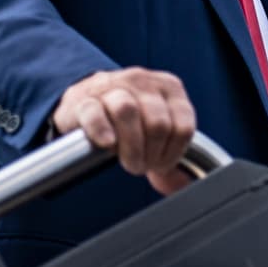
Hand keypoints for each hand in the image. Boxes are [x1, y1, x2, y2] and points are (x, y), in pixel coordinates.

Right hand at [51, 67, 197, 194]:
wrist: (86, 97)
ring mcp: (112, 87)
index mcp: (169, 87)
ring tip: (128, 161)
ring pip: (127, 111)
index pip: (183, 125)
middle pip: (157, 123)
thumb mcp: (157, 125)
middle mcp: (143, 82)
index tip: (160, 165)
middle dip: (152, 154)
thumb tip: (180, 184)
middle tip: (141, 165)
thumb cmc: (128, 116)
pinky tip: (107, 143)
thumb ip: (171, 151)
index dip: (173, 153)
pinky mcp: (84, 99)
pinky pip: (94, 113)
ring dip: (131, 147)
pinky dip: (101, 131)